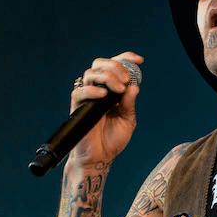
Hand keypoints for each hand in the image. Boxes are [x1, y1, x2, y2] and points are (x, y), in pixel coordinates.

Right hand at [68, 51, 143, 165]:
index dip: (125, 59)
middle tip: (126, 80)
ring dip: (107, 76)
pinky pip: (79, 92)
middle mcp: (98, 90)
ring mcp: (87, 97)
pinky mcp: (77, 108)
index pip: (114, 66)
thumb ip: (129, 104)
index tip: (139, 60)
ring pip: (90, 74)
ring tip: (119, 89)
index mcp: (111, 90)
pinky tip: (104, 95)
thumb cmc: (112, 140)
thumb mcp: (128, 120)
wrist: (100, 158)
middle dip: (115, 66)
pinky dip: (91, 90)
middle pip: (100, 64)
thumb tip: (134, 87)